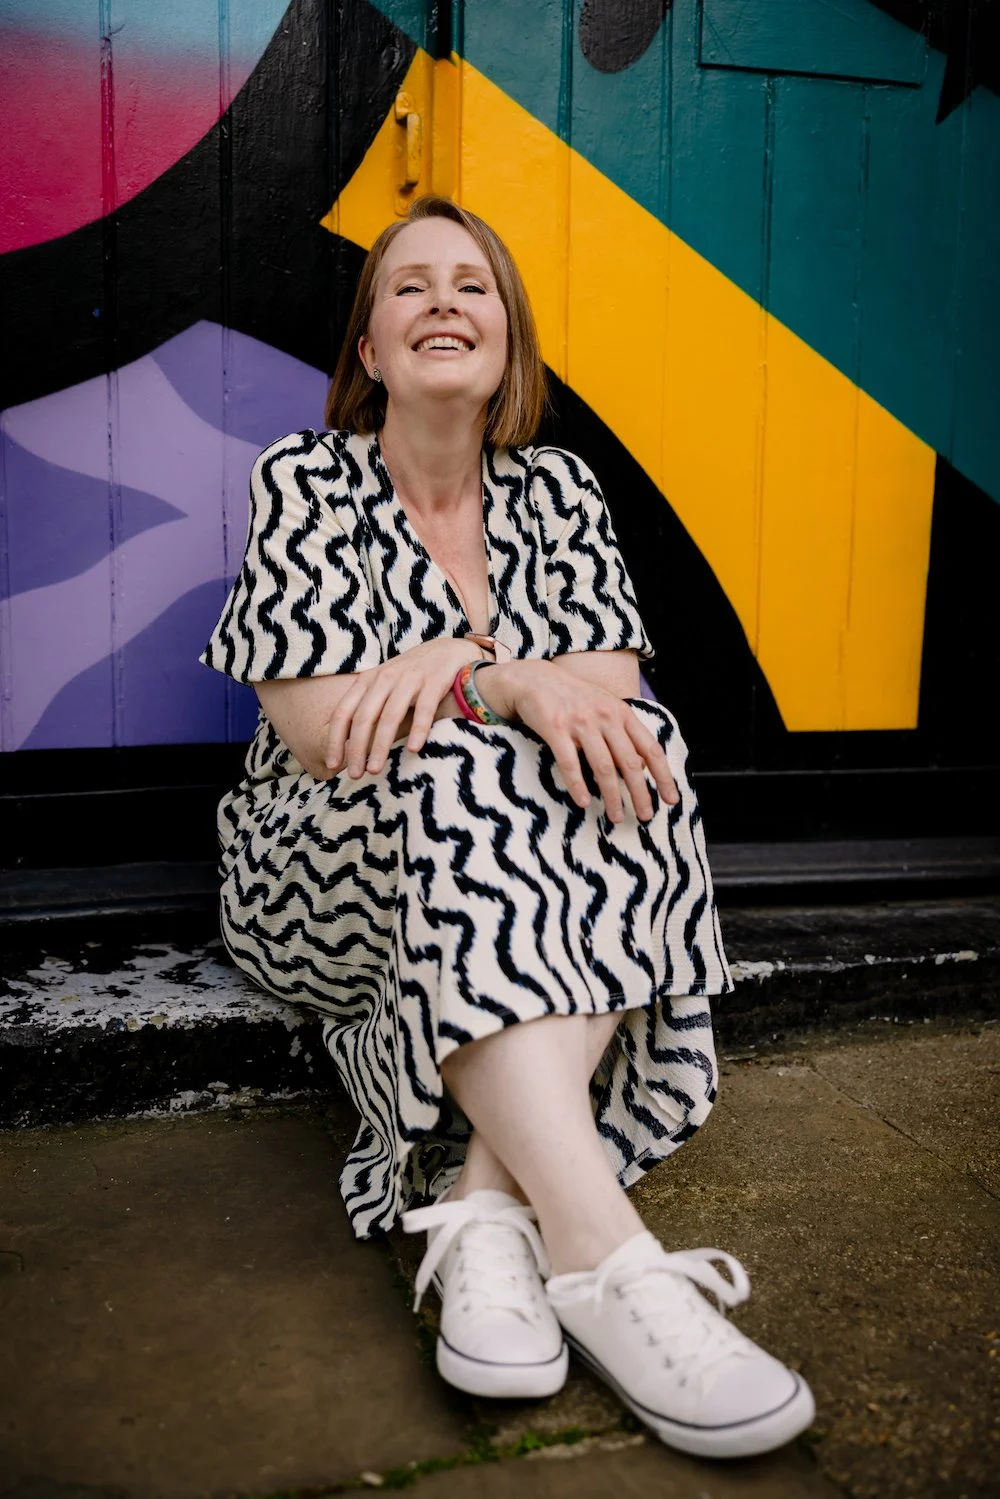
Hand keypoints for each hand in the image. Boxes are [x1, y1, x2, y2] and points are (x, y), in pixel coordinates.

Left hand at [326, 637, 480, 776]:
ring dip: (380, 745)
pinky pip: (424, 709)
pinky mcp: (435, 682)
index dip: (335, 740)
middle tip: (355, 775)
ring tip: (375, 770)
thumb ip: (367, 706)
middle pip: (364, 718)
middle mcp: (385, 678)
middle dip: (356, 749)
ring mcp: (410, 679)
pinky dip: (418, 729)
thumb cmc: (411, 675)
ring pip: (389, 716)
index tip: (332, 764)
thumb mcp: (383, 685)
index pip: (343, 712)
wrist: (448, 650)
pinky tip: (413, 749)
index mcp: (367, 680)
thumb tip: (348, 744)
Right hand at [478, 659, 678, 823]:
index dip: (663, 776)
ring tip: (616, 816)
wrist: (534, 679)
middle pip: (630, 763)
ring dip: (612, 796)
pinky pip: (570, 764)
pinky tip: (583, 802)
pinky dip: (578, 786)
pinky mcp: (556, 729)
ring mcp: (581, 723)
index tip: (671, 799)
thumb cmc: (572, 698)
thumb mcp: (605, 707)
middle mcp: (606, 717)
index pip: (650, 749)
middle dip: (640, 793)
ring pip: (604, 767)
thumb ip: (623, 732)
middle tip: (645, 816)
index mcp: (622, 713)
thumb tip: (641, 766)